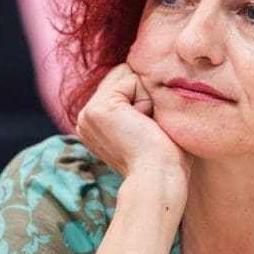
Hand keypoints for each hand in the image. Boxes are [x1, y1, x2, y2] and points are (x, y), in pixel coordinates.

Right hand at [76, 63, 190, 194]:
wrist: (159, 177)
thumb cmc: (166, 158)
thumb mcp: (147, 125)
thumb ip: (138, 101)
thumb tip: (147, 78)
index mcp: (95, 123)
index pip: (123, 84)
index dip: (145, 98)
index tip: (147, 130)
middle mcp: (86, 117)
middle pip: (124, 75)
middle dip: (144, 95)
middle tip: (147, 129)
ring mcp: (88, 112)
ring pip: (128, 75)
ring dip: (146, 98)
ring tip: (145, 127)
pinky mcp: (98, 108)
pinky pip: (132, 79)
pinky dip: (146, 100)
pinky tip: (144, 124)